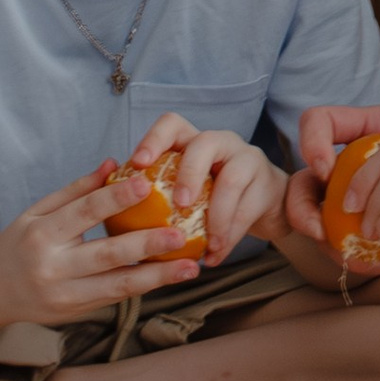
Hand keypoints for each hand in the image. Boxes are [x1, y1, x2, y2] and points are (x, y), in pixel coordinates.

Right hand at [0, 163, 206, 325]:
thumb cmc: (17, 244)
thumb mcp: (36, 212)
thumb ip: (76, 190)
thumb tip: (114, 164)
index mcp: (41, 234)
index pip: (84, 213)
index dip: (115, 198)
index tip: (147, 184)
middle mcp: (52, 267)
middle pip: (106, 254)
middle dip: (147, 245)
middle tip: (181, 233)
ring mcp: (64, 295)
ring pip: (117, 285)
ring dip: (158, 277)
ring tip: (190, 267)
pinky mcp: (75, 313)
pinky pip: (115, 297)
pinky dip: (144, 287)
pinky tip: (169, 277)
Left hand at [120, 115, 285, 261]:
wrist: (266, 204)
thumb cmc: (213, 197)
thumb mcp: (187, 189)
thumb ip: (159, 193)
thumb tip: (113, 215)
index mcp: (193, 140)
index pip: (172, 124)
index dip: (154, 139)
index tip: (138, 164)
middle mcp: (222, 142)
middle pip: (205, 143)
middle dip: (190, 174)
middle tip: (180, 204)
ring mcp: (247, 159)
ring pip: (232, 179)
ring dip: (216, 216)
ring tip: (206, 245)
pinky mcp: (267, 183)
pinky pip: (247, 210)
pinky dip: (229, 238)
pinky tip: (215, 256)